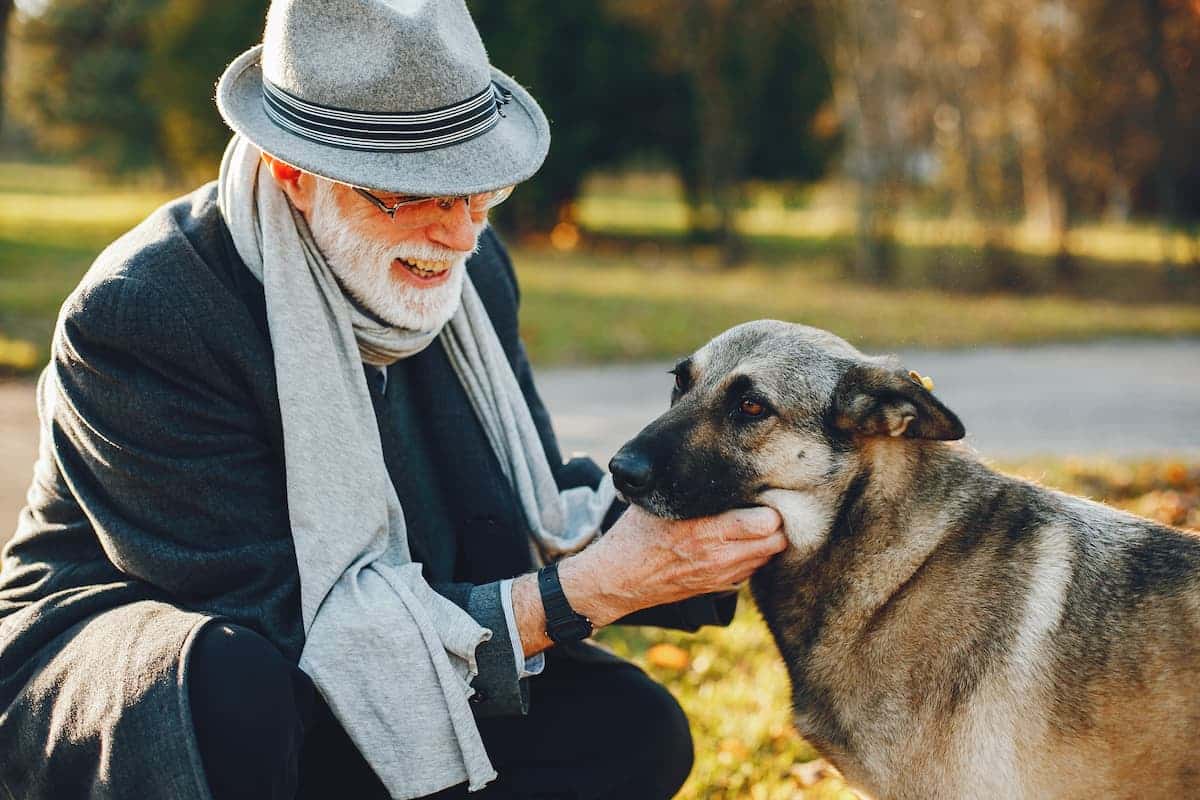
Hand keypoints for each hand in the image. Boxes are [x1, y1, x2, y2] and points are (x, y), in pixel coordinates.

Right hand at [558, 504, 785, 626]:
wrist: (618, 578)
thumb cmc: (636, 533)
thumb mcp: (660, 502)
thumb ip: (691, 487)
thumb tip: (715, 459)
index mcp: (707, 530)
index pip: (767, 521)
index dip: (771, 505)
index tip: (762, 492)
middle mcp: (720, 556)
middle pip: (775, 540)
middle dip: (775, 523)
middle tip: (764, 507)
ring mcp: (721, 575)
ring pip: (768, 557)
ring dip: (766, 541)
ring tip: (754, 524)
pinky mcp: (718, 588)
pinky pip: (752, 571)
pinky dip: (753, 557)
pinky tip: (739, 544)